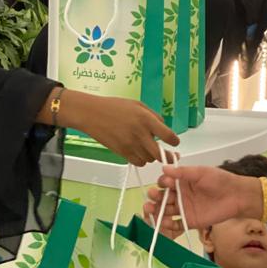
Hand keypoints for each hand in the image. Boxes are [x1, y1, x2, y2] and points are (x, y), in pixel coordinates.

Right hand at [51, 91, 178, 166]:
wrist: (91, 113)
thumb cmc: (114, 106)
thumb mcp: (138, 105)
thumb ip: (153, 116)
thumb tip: (164, 129)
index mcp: (146, 119)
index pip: (168, 136)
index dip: (174, 142)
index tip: (175, 143)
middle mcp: (140, 133)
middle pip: (160, 154)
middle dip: (166, 156)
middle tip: (168, 155)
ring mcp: (130, 144)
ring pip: (149, 159)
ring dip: (151, 156)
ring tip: (146, 148)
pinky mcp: (121, 152)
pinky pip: (138, 162)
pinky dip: (140, 160)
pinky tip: (137, 152)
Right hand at [142, 165, 262, 232]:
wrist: (236, 196)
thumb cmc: (219, 180)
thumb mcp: (201, 172)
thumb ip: (183, 172)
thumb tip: (164, 167)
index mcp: (181, 182)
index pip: (165, 183)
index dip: (162, 183)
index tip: (165, 183)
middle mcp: (180, 196)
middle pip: (162, 198)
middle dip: (155, 197)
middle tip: (152, 197)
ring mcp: (183, 209)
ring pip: (165, 211)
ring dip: (156, 211)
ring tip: (150, 211)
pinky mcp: (189, 221)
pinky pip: (175, 225)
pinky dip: (168, 225)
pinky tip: (164, 223)